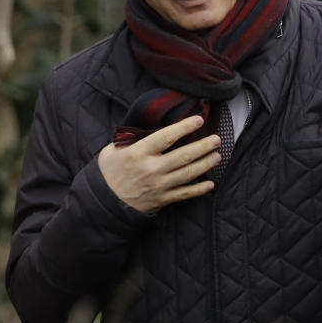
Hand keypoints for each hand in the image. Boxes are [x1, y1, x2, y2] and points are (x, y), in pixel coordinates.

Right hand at [97, 115, 219, 213]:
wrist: (103, 202)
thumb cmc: (108, 173)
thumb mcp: (111, 151)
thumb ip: (129, 140)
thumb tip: (146, 130)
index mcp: (138, 153)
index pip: (166, 137)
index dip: (184, 127)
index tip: (198, 120)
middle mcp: (151, 169)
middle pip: (183, 155)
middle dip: (203, 146)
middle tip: (217, 139)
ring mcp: (158, 185)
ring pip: (188, 173)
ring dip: (205, 164)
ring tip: (217, 156)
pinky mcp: (162, 199)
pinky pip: (185, 194)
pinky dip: (199, 189)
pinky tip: (210, 184)